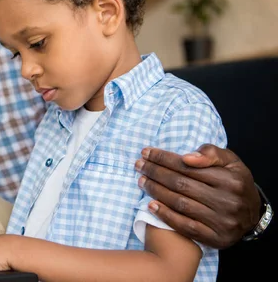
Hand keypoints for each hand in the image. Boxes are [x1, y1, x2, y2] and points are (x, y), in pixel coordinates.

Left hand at [135, 144, 259, 248]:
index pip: (188, 167)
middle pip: (181, 184)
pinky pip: (185, 227)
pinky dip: (166, 215)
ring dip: (156, 191)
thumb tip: (186, 157)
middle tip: (139, 165)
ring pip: (181, 204)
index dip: (164, 158)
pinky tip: (151, 205)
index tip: (146, 152)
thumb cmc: (235, 182)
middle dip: (156, 172)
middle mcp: (227, 201)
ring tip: (142, 181)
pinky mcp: (215, 238)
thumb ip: (211, 153)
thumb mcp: (231, 161)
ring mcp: (221, 222)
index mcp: (231, 180)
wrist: (252, 214)